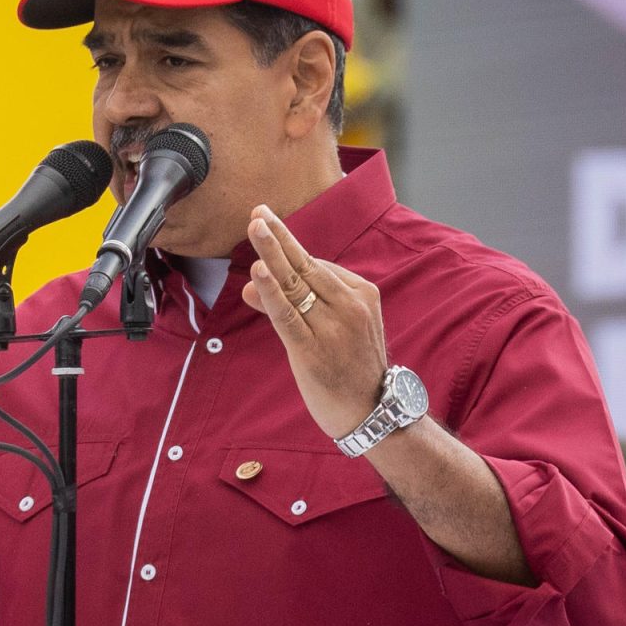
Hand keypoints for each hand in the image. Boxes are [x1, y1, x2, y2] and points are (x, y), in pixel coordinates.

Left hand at [241, 205, 388, 437]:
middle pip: (306, 266)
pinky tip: (259, 272)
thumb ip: (293, 305)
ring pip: (296, 286)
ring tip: (255, 226)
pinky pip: (288, 316)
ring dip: (273, 254)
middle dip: (279, 238)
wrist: (373, 413)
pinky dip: (272, 293)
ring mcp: (333, 328)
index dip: (287, 247)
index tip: (267, 223)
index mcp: (362, 294)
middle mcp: (350, 307)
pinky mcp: (313, 351)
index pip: (317, 265)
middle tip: (258, 212)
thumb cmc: (352, 368)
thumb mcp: (333, 329)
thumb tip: (252, 284)